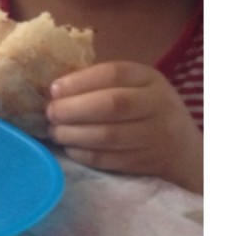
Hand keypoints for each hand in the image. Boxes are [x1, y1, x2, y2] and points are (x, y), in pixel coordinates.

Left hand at [46, 61, 202, 193]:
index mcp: (149, 79)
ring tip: (55, 132)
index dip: (79, 81)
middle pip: (111, 105)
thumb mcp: (134, 86)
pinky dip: (84, 154)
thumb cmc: (145, 109)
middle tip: (50, 113)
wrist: (184, 149)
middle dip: (72, 109)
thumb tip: (53, 91)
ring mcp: (155, 135)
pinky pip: (110, 159)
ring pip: (109, 135)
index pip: (113, 73)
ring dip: (74, 134)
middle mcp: (157, 104)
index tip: (53, 89)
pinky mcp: (147, 161)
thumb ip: (101, 84)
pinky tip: (70, 148)